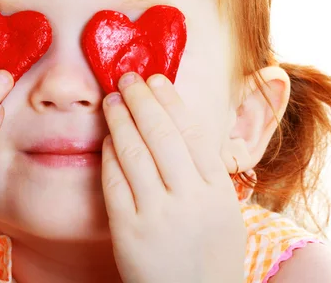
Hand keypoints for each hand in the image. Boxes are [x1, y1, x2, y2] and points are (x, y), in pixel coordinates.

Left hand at [101, 72, 245, 282]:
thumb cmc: (210, 253)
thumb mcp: (224, 210)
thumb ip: (206, 171)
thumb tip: (180, 124)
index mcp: (217, 190)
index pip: (191, 132)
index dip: (170, 100)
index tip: (156, 79)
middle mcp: (189, 199)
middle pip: (162, 136)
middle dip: (141, 100)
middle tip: (127, 78)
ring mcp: (157, 215)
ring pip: (135, 154)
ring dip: (121, 121)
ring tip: (112, 100)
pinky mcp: (129, 231)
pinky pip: (115, 183)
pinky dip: (109, 156)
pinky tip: (106, 138)